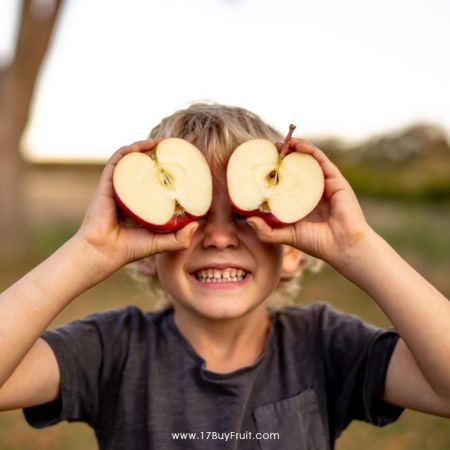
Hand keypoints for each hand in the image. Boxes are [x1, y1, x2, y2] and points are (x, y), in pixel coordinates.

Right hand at [74, 139, 198, 273]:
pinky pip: (118, 161)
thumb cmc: (129, 249)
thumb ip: (179, 238)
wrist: (102, 252)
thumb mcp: (161, 243)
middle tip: (175, 149)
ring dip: (146, 148)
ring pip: (133, 161)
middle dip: (159, 157)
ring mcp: (119, 187)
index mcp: (143, 204)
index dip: (170, 173)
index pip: (158, 183)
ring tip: (162, 142)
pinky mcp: (107, 184)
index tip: (184, 165)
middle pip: (146, 169)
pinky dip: (130, 150)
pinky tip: (145, 145)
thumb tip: (196, 224)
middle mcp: (131, 193)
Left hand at [245, 139, 372, 264]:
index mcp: (301, 204)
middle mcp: (312, 192)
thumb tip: (248, 220)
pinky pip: (320, 159)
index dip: (273, 174)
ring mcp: (324, 184)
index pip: (285, 184)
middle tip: (267, 151)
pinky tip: (296, 145)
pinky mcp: (335, 179)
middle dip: (281, 159)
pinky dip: (308, 149)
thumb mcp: (286, 236)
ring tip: (278, 144)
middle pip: (295, 170)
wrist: (342, 245)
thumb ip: (266, 231)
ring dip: (293, 149)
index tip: (259, 167)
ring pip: (307, 161)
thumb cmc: (317, 243)